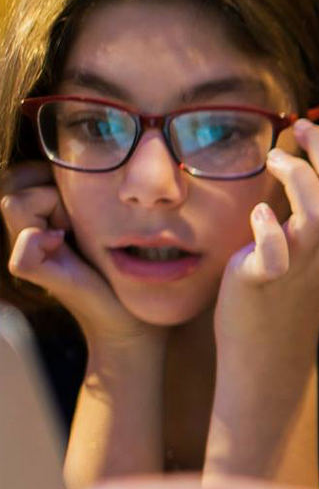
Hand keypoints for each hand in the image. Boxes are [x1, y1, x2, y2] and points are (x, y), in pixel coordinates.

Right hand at [1, 160, 159, 351]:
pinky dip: (38, 241)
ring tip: (76, 228)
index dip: (48, 174)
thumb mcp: (110, 225)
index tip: (82, 197)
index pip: (23, 174)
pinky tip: (64, 243)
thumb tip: (87, 165)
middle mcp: (31, 234)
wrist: (134, 323)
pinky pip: (22, 252)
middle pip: (14, 183)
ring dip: (50, 206)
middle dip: (49, 186)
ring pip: (14, 203)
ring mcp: (31, 254)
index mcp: (46, 220)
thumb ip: (94, 199)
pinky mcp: (40, 275)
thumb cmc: (127, 272)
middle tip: (79, 215)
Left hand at [213, 120, 318, 358]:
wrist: (268, 348)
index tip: (313, 132)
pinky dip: (267, 225)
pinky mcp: (270, 278)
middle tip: (295, 130)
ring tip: (273, 161)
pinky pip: (277, 249)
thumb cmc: (290, 284)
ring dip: (297, 174)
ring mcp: (306, 262)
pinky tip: (258, 213)